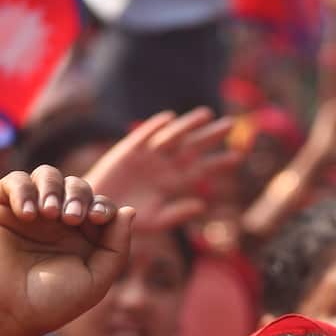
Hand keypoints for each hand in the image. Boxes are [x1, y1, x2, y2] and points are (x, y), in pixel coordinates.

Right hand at [0, 167, 133, 335]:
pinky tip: (28, 215)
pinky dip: (23, 190)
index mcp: (83, 236)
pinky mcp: (1, 208)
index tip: (98, 218)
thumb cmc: (52, 303)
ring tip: (50, 213)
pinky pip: (14, 181)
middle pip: (76, 185)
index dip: (102, 205)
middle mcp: (57, 221)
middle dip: (78, 195)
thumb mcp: (96, 279)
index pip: (99, 204)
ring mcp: (30, 212)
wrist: (6, 313)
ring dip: (52, 187)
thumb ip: (116, 246)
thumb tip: (129, 210)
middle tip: (70, 218)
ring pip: (46, 175)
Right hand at [84, 108, 237, 230]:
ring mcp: (148, 156)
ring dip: (188, 126)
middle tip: (231, 125)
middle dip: (210, 137)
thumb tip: (203, 205)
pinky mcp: (129, 149)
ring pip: (172, 137)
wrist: (98, 211)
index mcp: (175, 183)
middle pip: (192, 148)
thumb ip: (178, 213)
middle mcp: (165, 166)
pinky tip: (169, 118)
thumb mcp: (156, 220)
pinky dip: (155, 127)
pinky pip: (144, 135)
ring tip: (206, 114)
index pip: (202, 170)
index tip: (238, 156)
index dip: (219, 163)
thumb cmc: (128, 219)